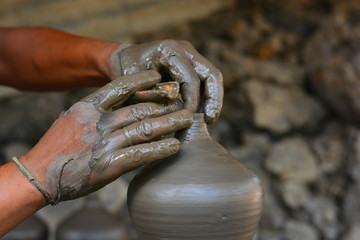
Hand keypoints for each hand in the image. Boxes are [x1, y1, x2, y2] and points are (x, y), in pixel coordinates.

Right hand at [20, 71, 192, 204]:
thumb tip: (123, 102)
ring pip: (145, 129)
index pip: (120, 86)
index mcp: (88, 106)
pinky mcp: (110, 166)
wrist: (40, 175)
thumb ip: (97, 109)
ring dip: (169, 123)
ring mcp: (105, 143)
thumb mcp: (73, 117)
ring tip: (186, 119)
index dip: (142, 80)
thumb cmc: (58, 146)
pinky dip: (161, 149)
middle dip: (164, 105)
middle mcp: (99, 122)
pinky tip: (174, 146)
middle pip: (140, 108)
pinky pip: (142, 154)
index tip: (158, 77)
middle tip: (182, 102)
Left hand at [110, 40, 222, 123]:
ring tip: (208, 121)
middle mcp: (185, 50)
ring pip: (212, 78)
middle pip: (211, 74)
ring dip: (213, 100)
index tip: (188, 118)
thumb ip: (153, 94)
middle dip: (214, 99)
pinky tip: (202, 115)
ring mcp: (191, 56)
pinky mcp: (193, 65)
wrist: (125, 60)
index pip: (190, 78)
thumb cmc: (126, 71)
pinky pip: (206, 82)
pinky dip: (206, 99)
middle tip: (210, 120)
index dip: (192, 101)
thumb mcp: (134, 83)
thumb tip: (174, 113)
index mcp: (170, 50)